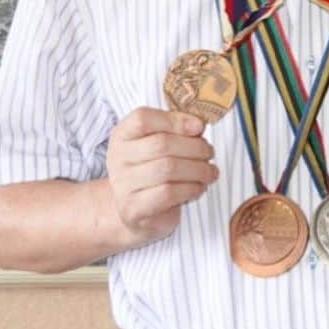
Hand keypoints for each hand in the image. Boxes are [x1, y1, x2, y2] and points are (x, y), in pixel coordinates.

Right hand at [105, 107, 218, 247]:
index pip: (142, 118)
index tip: (199, 127)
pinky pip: (168, 193)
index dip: (175, 120)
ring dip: (198, 169)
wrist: (135, 209)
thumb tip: (197, 125)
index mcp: (123, 135)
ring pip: (168, 169)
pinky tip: (199, 187)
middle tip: (210, 152)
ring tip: (210, 171)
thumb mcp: (161, 142)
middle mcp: (118, 158)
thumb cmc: (154, 168)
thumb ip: (177, 129)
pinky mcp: (133, 209)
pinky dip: (191, 188)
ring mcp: (123, 185)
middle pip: (161, 144)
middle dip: (195, 147)